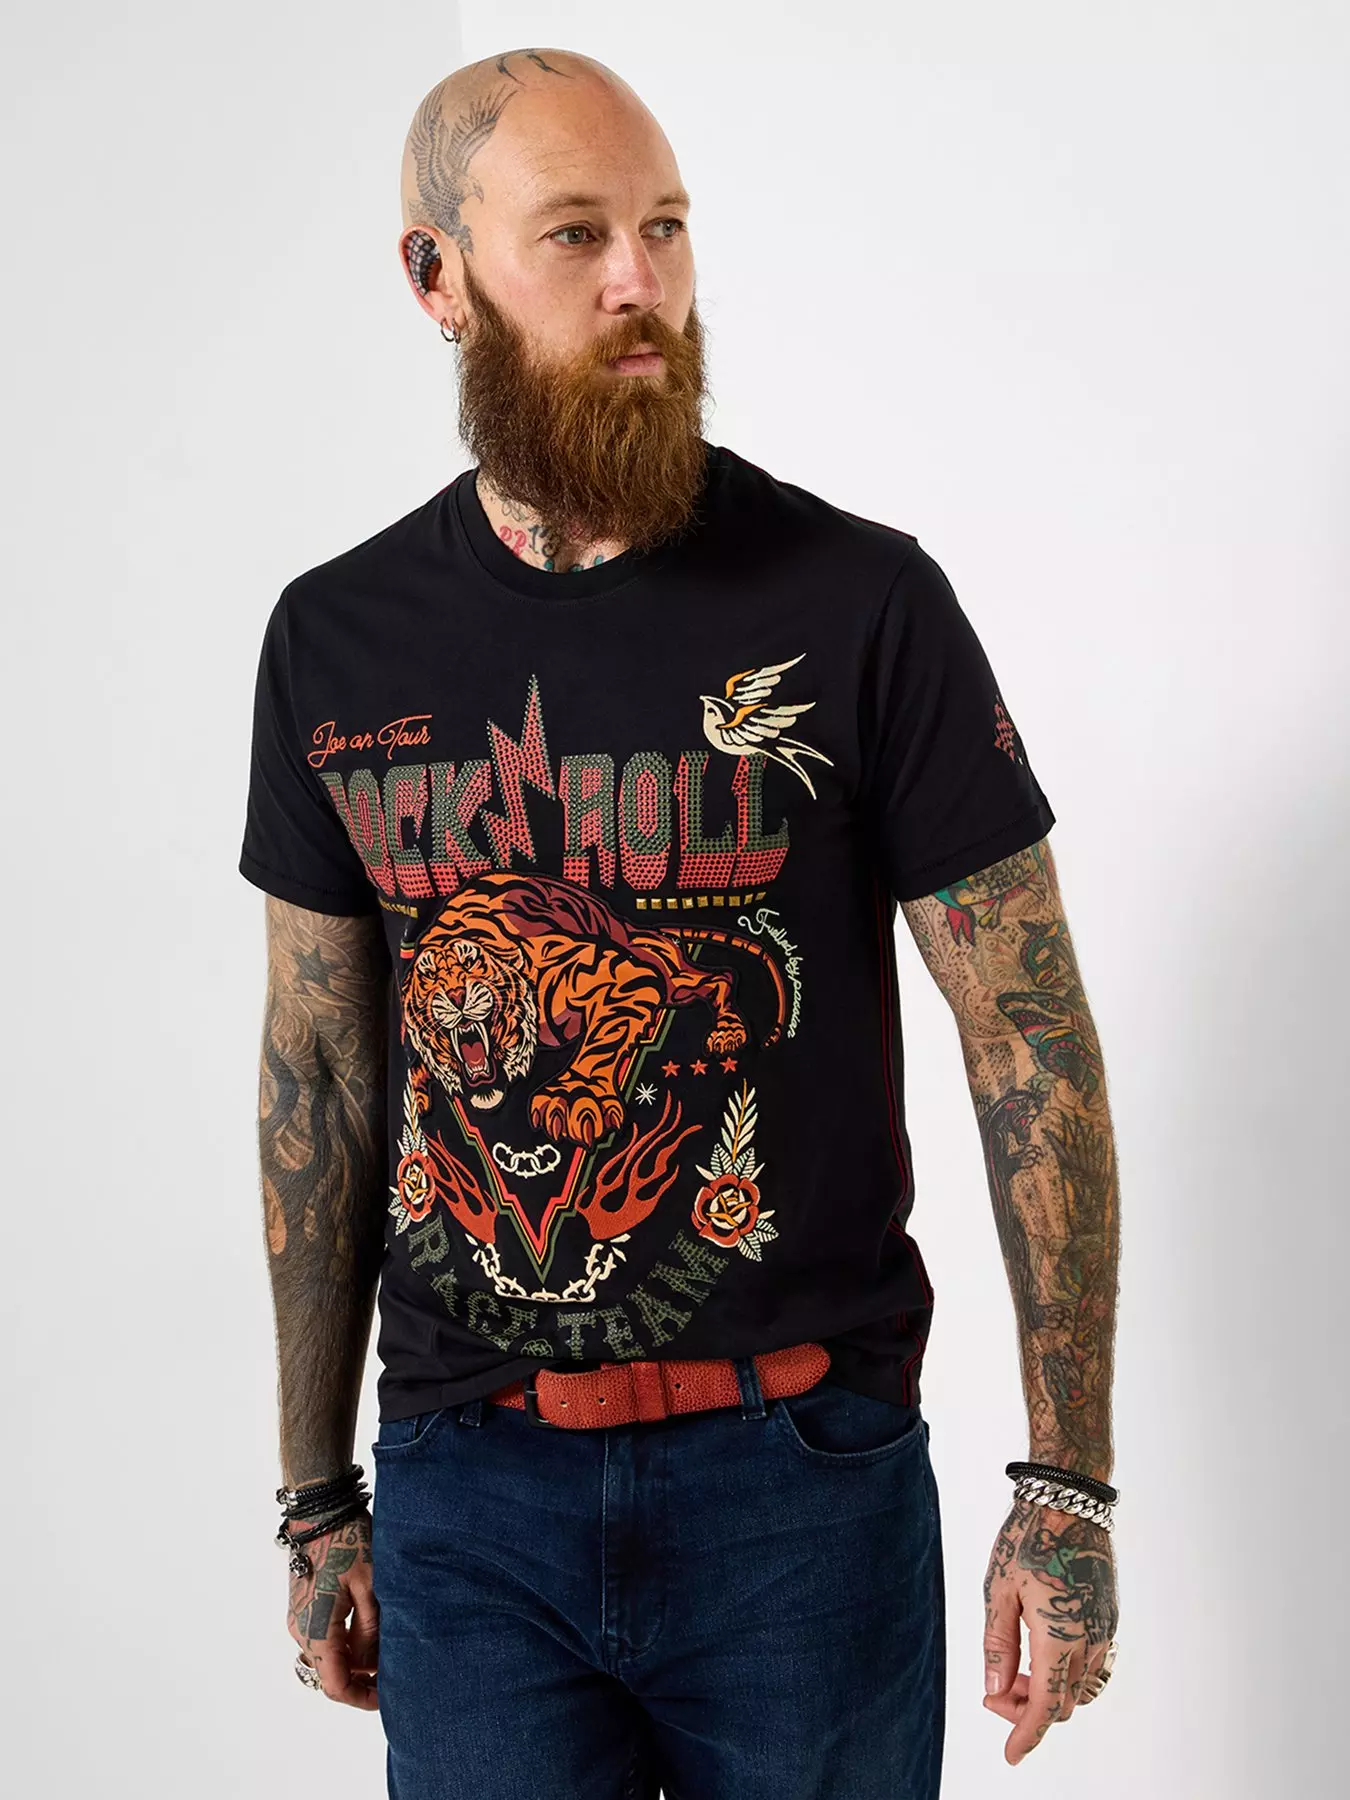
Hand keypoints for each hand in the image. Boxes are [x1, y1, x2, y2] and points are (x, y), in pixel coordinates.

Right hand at [287, 1512, 379, 1709]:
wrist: (322, 1510)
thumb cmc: (348, 1542)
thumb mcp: (371, 1587)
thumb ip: (371, 1632)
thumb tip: (373, 1666)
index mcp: (316, 1631)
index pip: (336, 1685)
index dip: (362, 1697)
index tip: (387, 1697)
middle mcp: (301, 1631)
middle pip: (331, 1674)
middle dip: (361, 1679)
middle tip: (392, 1673)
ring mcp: (299, 1619)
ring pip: (328, 1657)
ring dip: (353, 1660)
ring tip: (384, 1650)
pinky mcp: (302, 1607)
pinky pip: (323, 1638)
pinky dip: (345, 1643)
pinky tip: (369, 1630)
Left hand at [981, 1496, 1117, 1763]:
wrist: (1068, 1502)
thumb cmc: (1027, 1539)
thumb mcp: (998, 1589)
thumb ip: (997, 1644)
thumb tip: (994, 1690)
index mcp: (1058, 1636)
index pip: (1044, 1707)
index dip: (1026, 1736)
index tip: (1010, 1756)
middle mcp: (1089, 1640)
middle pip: (1062, 1703)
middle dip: (1028, 1708)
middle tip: (996, 1690)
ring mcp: (1105, 1631)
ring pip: (1082, 1690)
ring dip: (1051, 1693)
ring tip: (1018, 1669)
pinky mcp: (1111, 1619)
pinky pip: (1097, 1668)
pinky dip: (1070, 1676)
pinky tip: (1044, 1655)